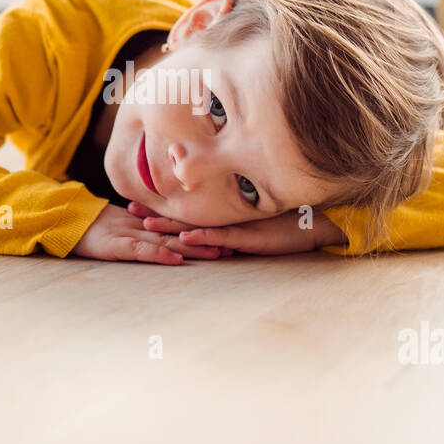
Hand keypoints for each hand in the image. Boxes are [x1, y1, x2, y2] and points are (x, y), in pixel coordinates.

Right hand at [71, 204, 229, 264]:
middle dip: (206, 240)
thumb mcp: (121, 226)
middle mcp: (145, 228)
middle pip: (181, 234)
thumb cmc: (93, 227)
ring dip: (193, 248)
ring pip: (169, 242)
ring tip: (216, 253)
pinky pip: (144, 251)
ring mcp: (134, 235)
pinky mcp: (120, 246)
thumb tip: (161, 233)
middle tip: (232, 247)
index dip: (202, 231)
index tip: (225, 236)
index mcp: (146, 224)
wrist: (67, 221)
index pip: (179, 227)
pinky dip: (160, 255)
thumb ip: (141, 227)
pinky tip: (176, 260)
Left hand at [128, 201, 345, 255]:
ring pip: (198, 227)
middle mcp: (226, 219)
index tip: (137, 204)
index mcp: (224, 216)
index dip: (162, 209)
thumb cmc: (287, 223)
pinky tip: (186, 239)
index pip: (186, 212)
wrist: (315, 223)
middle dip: (157, 215)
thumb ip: (234, 226)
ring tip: (146, 226)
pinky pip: (223, 237)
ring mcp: (237, 227)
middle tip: (128, 210)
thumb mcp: (255, 224)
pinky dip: (204, 238)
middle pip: (185, 217)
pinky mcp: (250, 237)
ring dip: (172, 227)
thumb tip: (212, 235)